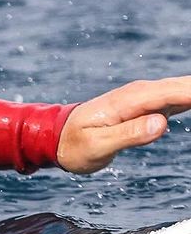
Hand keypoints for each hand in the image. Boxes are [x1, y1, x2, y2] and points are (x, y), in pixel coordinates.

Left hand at [57, 77, 190, 173]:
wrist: (56, 137)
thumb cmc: (74, 144)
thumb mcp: (97, 146)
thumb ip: (128, 135)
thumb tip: (161, 123)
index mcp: (130, 100)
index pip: (176, 92)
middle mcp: (142, 93)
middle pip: (188, 87)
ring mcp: (147, 97)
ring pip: (187, 91)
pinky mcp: (150, 105)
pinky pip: (182, 99)